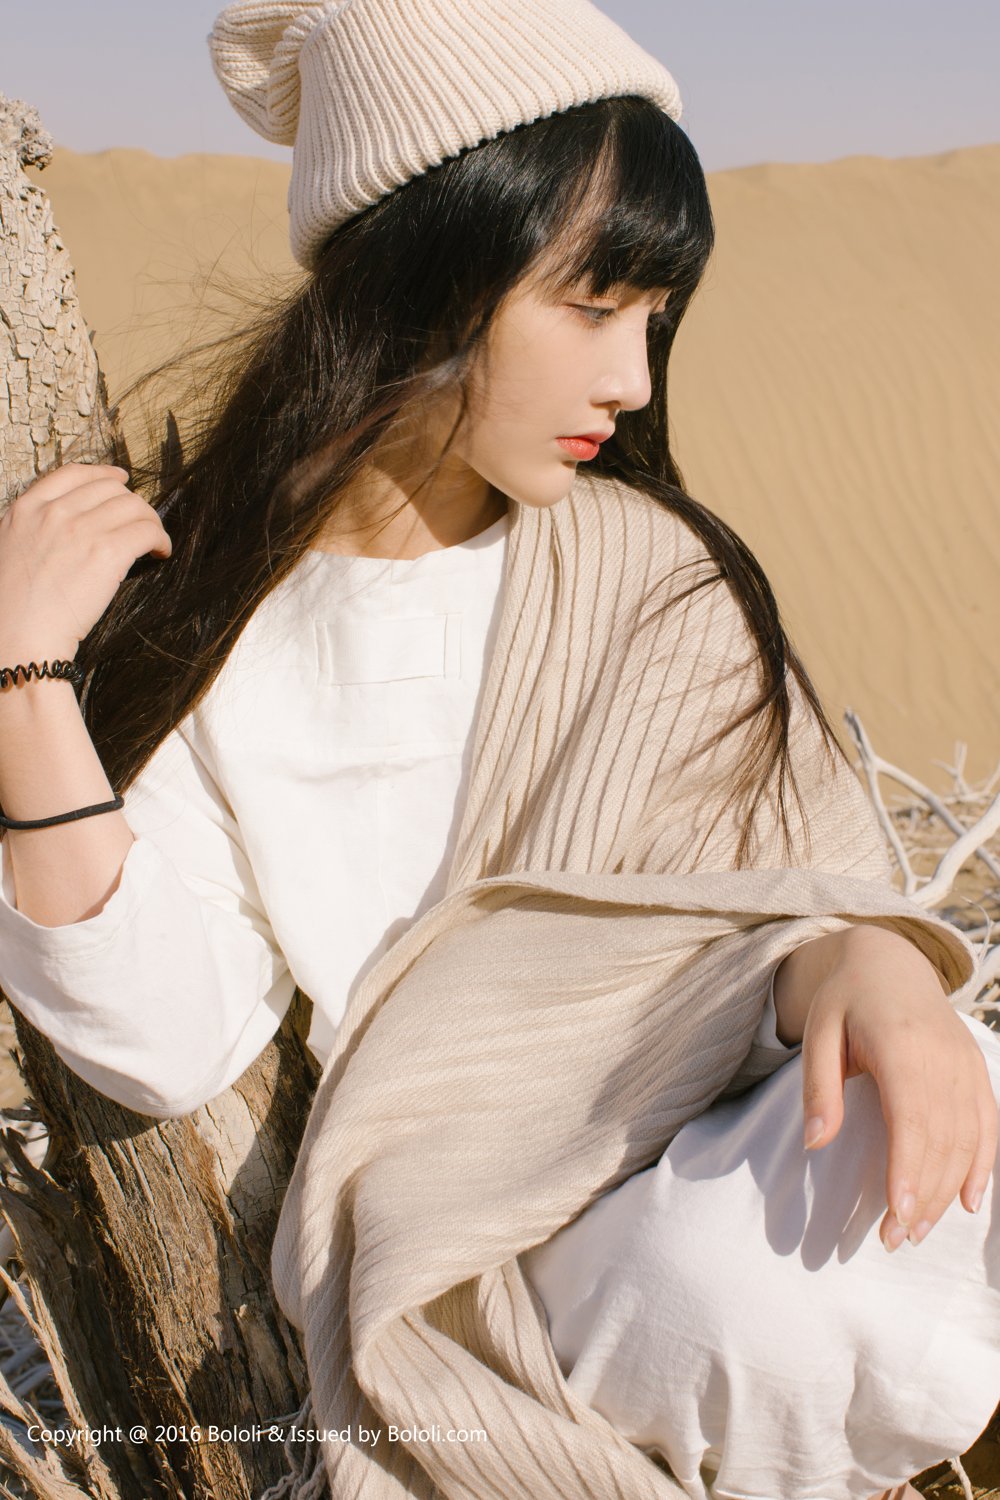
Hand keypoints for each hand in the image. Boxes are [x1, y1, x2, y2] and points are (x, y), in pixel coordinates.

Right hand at [0, 462, 171, 661]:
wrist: (17, 635)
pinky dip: (161, 539)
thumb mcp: (9, 548)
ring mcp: (81, 529)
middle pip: (110, 488)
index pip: (73, 473)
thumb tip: (69, 522)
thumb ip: (34, 527)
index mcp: (26, 508)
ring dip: (151, 521)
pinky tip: (161, 553)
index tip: (121, 480)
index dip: (103, 474)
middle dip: (132, 503)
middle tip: (141, 523)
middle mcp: (54, 512)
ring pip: (135, 506)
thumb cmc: (13, 606)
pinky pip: (148, 531)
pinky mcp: (107, 552)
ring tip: (154, 541)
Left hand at [778, 924, 996, 1251]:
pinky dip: (983, 1166)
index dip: (908, 1169)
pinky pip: (988, 1125)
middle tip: (895, 1239)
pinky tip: (969, 1203)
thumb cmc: (845, 999)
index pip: (912, 1118)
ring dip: (948, 1191)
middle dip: (923, 1195)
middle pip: (942, 1139)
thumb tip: (813, 1143)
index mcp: (901, 1045)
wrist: (888, 961)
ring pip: (967, 1140)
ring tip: (918, 1230)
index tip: (898, 1214)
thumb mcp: (818, 1033)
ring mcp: (966, 1065)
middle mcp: (943, 1058)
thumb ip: (818, 1087)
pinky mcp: (977, 1071)